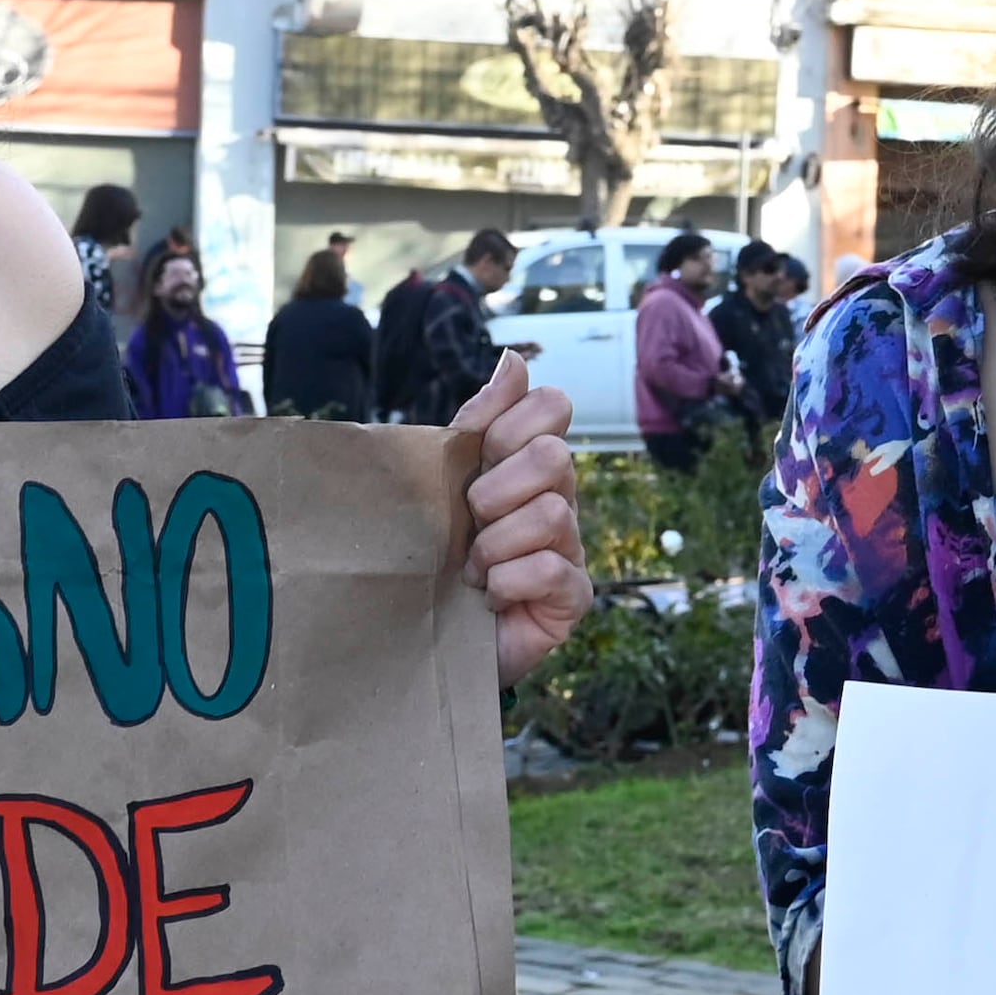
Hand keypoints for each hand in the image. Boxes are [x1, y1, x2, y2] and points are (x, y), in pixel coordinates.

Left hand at [451, 351, 587, 685]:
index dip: (511, 423)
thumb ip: (476, 422)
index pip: (551, 406)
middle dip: (496, 489)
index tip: (477, 456)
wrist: (422, 636)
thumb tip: (513, 358)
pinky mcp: (572, 598)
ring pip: (552, 514)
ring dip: (495, 545)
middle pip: (554, 456)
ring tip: (471, 570)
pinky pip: (551, 568)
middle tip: (470, 522)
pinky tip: (492, 597)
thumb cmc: (433, 554)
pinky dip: (509, 581)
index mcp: (526, 463)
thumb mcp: (442, 483)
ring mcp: (571, 549)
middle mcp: (558, 499)